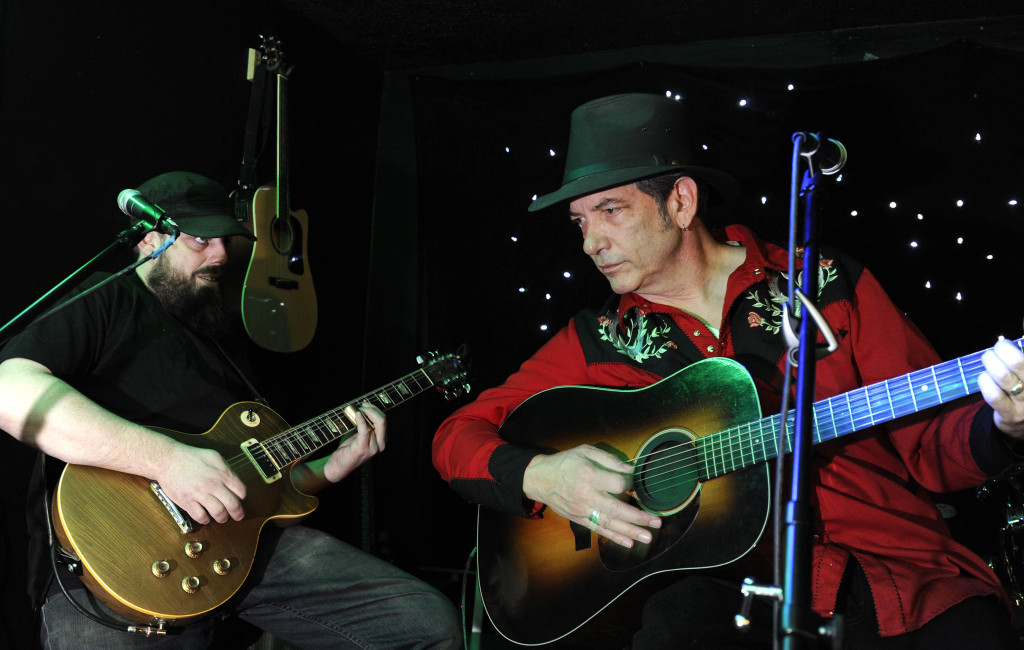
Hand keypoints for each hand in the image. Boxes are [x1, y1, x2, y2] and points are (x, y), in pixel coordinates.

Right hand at [155, 442, 246, 524]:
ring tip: (222, 518)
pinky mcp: (187, 501)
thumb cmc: (190, 457)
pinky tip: (206, 517)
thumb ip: (226, 469)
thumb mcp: (214, 456)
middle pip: (233, 505)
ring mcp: (200, 493)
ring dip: (223, 518)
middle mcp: (213, 484)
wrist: (167, 459)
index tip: (239, 500)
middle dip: (238, 513)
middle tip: (238, 516)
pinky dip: (206, 520)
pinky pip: (201, 517)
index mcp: (222, 473)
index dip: (241, 498)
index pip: (241, 491)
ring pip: (219, 513)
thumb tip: (235, 482)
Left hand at [322, 402, 386, 483]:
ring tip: (357, 411)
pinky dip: (361, 420)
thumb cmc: (348, 449)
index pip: (384, 420)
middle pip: (383, 421)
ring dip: (366, 413)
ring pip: (377, 423)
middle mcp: (381, 445)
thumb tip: (364, 409)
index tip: (365, 405)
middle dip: (372, 410)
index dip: (375, 410)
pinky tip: (357, 415)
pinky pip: (365, 430)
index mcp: (382, 441)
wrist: (338, 466)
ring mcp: (373, 448)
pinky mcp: (363, 449)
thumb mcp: (360, 435)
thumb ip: (366, 425)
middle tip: (362, 406)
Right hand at [523, 444, 661, 548]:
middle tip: (656, 522)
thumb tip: (630, 471)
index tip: (636, 484)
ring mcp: (582, 510)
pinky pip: (599, 529)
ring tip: (648, 537)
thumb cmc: (566, 462)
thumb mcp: (586, 451)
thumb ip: (609, 460)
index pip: (617, 483)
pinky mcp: (579, 519)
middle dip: (638, 517)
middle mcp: (587, 495)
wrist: (540, 479)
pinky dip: (614, 537)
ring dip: (630, 532)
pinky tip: (629, 542)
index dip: (630, 484)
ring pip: (609, 523)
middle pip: (616, 509)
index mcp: (589, 475)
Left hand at [979, 338, 1023, 438]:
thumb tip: (1023, 321)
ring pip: (1003, 376)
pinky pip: (993, 395)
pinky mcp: (1012, 415)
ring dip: (990, 363)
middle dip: (1001, 350)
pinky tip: (984, 377)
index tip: (1004, 343)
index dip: (1011, 346)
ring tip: (988, 360)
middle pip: (1017, 362)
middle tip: (997, 349)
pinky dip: (984, 381)